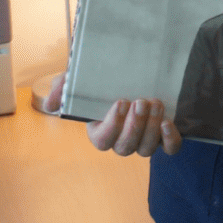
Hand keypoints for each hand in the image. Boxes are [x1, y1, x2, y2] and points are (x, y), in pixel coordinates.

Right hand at [44, 75, 181, 156]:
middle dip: (135, 125)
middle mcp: (121, 140)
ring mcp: (143, 140)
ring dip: (152, 128)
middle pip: (126, 146)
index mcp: (100, 131)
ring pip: (146, 148)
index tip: (121, 102)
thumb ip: (63, 87)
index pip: (103, 140)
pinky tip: (168, 123)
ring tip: (156, 103)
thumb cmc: (102, 81)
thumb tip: (51, 104)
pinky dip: (171, 140)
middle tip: (141, 101)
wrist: (133, 74)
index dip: (113, 125)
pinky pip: (170, 148)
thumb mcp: (79, 79)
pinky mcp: (163, 136)